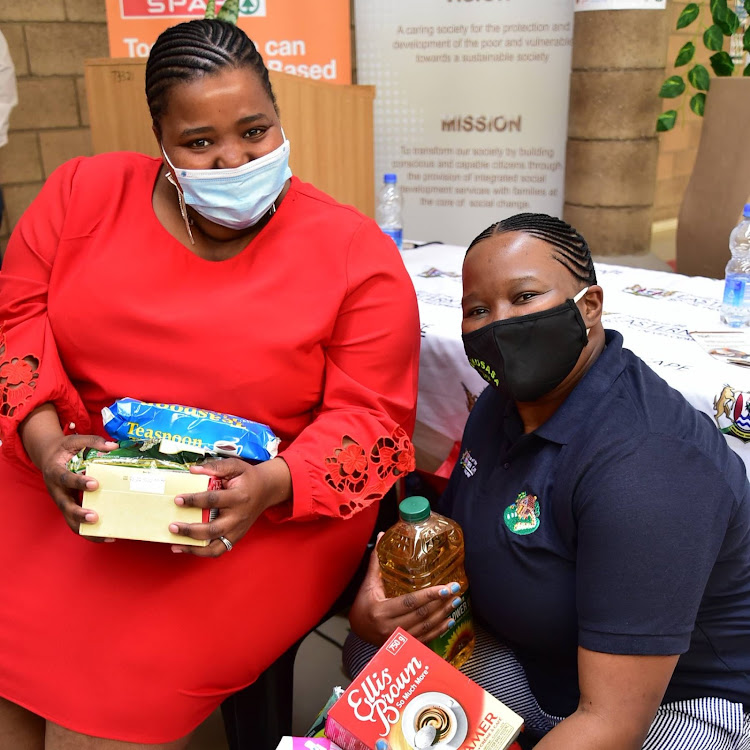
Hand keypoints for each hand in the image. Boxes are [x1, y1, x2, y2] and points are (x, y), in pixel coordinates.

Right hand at [38, 434, 118, 535]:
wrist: (49, 457)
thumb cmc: (64, 450)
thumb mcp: (75, 441)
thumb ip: (93, 442)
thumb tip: (113, 445)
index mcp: (55, 472)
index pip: (65, 479)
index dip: (78, 482)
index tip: (94, 484)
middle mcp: (57, 491)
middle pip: (65, 506)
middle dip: (79, 513)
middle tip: (94, 516)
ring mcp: (62, 502)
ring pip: (70, 521)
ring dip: (86, 529)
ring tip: (104, 534)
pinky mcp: (69, 508)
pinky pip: (77, 523)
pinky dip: (89, 532)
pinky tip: (107, 535)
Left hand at [168, 456, 290, 556]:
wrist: (267, 490)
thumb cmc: (248, 478)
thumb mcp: (235, 466)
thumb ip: (215, 466)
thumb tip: (192, 470)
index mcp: (238, 497)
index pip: (213, 500)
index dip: (194, 500)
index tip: (177, 499)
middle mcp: (238, 517)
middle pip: (213, 529)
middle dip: (190, 530)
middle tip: (172, 526)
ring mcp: (238, 530)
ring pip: (215, 546)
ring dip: (194, 548)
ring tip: (176, 544)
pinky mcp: (236, 537)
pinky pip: (218, 550)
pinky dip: (201, 552)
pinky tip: (185, 548)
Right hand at [348, 532, 461, 645]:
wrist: (357, 630)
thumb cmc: (362, 605)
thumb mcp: (368, 584)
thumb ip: (376, 562)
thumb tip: (381, 537)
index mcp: (381, 611)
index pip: (410, 602)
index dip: (429, 595)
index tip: (445, 587)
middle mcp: (390, 627)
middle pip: (421, 615)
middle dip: (441, 602)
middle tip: (455, 590)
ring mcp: (398, 639)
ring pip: (425, 627)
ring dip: (443, 614)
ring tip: (455, 601)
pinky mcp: (404, 645)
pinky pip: (425, 638)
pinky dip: (439, 629)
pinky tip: (449, 620)